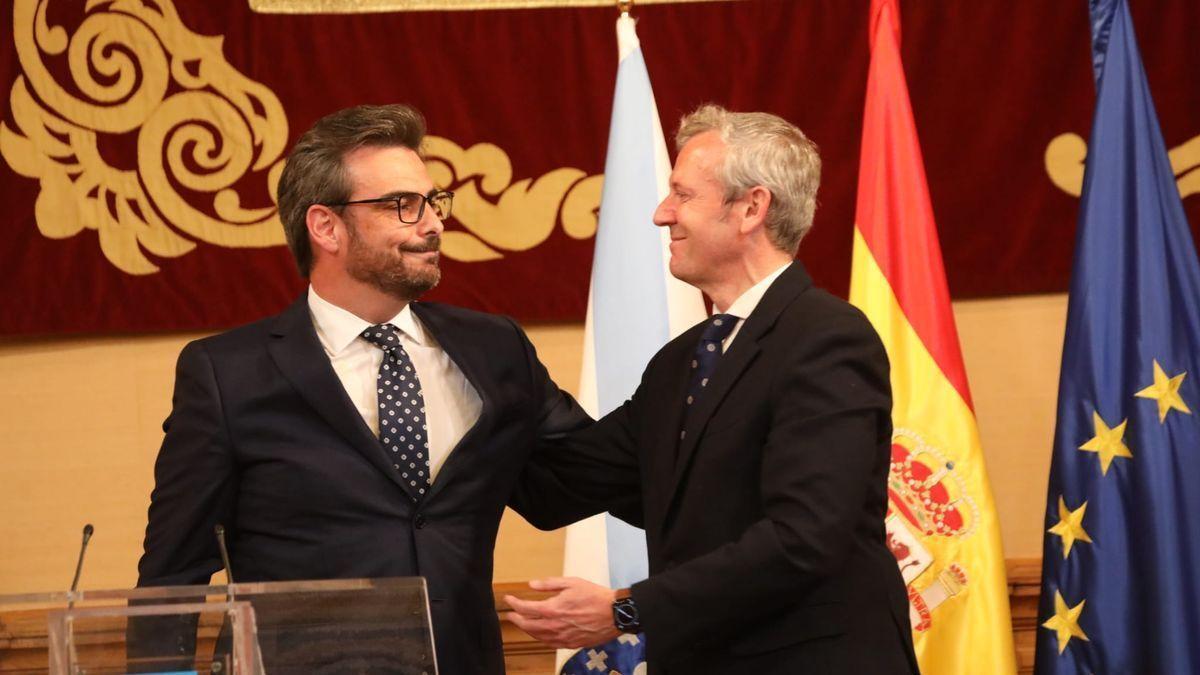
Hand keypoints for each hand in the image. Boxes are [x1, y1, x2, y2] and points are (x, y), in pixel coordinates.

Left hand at [503, 577, 621, 647]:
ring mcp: (562, 637)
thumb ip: (549, 584)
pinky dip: (540, 638)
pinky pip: (549, 643)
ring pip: (537, 636)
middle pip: (528, 625)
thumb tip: (532, 585)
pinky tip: (539, 634)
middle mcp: (555, 625)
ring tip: (521, 624)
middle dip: (516, 619)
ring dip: (526, 630)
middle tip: (510, 615)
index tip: (508, 600)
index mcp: (553, 609)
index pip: (526, 609)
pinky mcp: (570, 644)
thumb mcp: (572, 583)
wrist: (614, 614)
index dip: (514, 604)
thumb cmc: (595, 596)